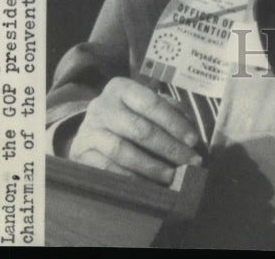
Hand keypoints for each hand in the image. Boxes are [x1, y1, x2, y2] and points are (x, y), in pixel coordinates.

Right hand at [69, 77, 202, 183]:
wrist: (89, 132)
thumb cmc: (126, 116)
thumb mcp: (144, 105)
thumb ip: (169, 109)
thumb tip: (190, 125)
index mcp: (121, 88)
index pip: (151, 103)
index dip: (174, 122)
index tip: (193, 140)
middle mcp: (102, 105)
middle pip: (140, 129)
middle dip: (169, 148)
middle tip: (189, 162)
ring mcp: (89, 130)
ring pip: (123, 151)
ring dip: (151, 167)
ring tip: (172, 176)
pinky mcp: (81, 153)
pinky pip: (108, 169)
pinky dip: (130, 178)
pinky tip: (148, 185)